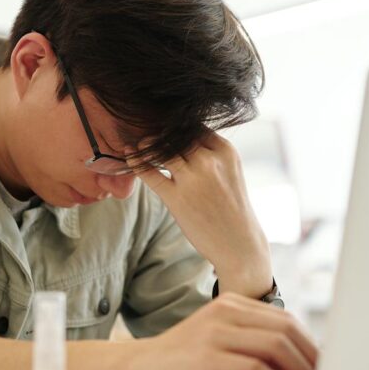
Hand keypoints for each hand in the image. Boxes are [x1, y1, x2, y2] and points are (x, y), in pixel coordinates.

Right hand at [126, 292, 317, 369]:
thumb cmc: (181, 361)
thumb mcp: (219, 341)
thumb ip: (251, 342)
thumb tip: (295, 359)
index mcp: (230, 304)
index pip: (284, 318)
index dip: (310, 342)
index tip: (324, 363)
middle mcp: (225, 312)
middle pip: (285, 328)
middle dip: (312, 355)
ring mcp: (215, 332)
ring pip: (275, 345)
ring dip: (301, 369)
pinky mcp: (208, 356)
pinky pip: (255, 368)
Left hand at [132, 130, 272, 294]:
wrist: (239, 244)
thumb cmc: (231, 207)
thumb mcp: (229, 171)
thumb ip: (209, 152)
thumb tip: (180, 136)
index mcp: (225, 151)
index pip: (193, 125)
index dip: (176, 125)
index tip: (164, 127)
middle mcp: (209, 161)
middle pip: (175, 134)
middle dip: (159, 132)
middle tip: (144, 129)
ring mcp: (192, 179)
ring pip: (160, 149)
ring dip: (146, 144)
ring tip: (139, 144)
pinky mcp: (176, 198)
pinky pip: (149, 172)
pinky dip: (136, 162)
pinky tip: (129, 155)